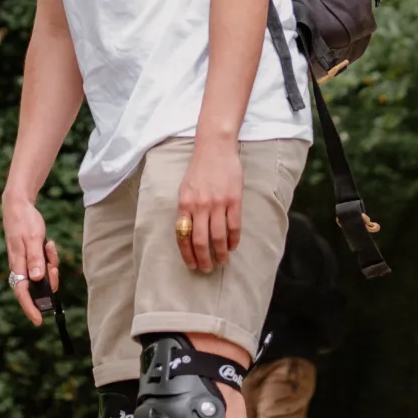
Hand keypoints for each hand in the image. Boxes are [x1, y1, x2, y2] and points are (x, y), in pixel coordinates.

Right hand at [1, 194, 56, 322]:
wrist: (18, 205)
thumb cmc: (24, 221)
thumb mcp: (32, 239)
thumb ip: (35, 259)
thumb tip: (37, 279)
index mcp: (17, 264)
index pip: (22, 292)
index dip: (30, 308)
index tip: (39, 321)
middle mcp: (19, 266)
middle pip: (35, 286)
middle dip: (49, 281)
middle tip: (54, 267)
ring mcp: (25, 261)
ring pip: (42, 275)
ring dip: (50, 265)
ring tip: (49, 247)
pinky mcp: (30, 255)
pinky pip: (43, 264)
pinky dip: (49, 257)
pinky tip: (48, 244)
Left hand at [175, 132, 244, 274]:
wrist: (214, 149)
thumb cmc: (198, 170)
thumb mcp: (184, 189)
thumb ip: (185, 210)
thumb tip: (187, 233)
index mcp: (184, 205)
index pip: (183, 237)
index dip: (187, 254)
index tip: (191, 265)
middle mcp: (199, 206)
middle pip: (201, 241)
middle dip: (203, 259)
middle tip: (207, 269)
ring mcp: (217, 204)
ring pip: (218, 237)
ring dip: (220, 253)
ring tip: (222, 261)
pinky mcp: (233, 200)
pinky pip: (234, 226)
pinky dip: (233, 240)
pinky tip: (233, 246)